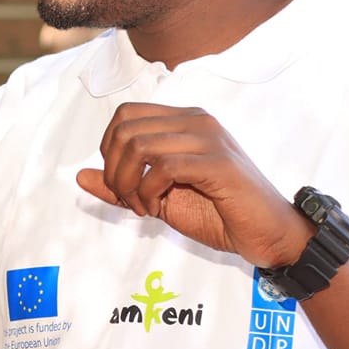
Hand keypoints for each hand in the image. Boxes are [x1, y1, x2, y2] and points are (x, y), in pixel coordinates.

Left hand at [77, 104, 311, 266]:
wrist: (268, 233)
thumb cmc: (219, 214)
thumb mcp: (159, 200)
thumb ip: (121, 186)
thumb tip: (80, 176)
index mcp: (183, 122)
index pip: (125, 115)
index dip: (109, 150)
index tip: (122, 184)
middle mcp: (196, 121)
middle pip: (125, 128)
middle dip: (114, 171)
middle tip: (130, 200)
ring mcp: (208, 138)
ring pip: (138, 144)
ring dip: (129, 184)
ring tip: (144, 207)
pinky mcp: (218, 162)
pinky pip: (162, 166)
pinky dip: (148, 192)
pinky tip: (157, 209)